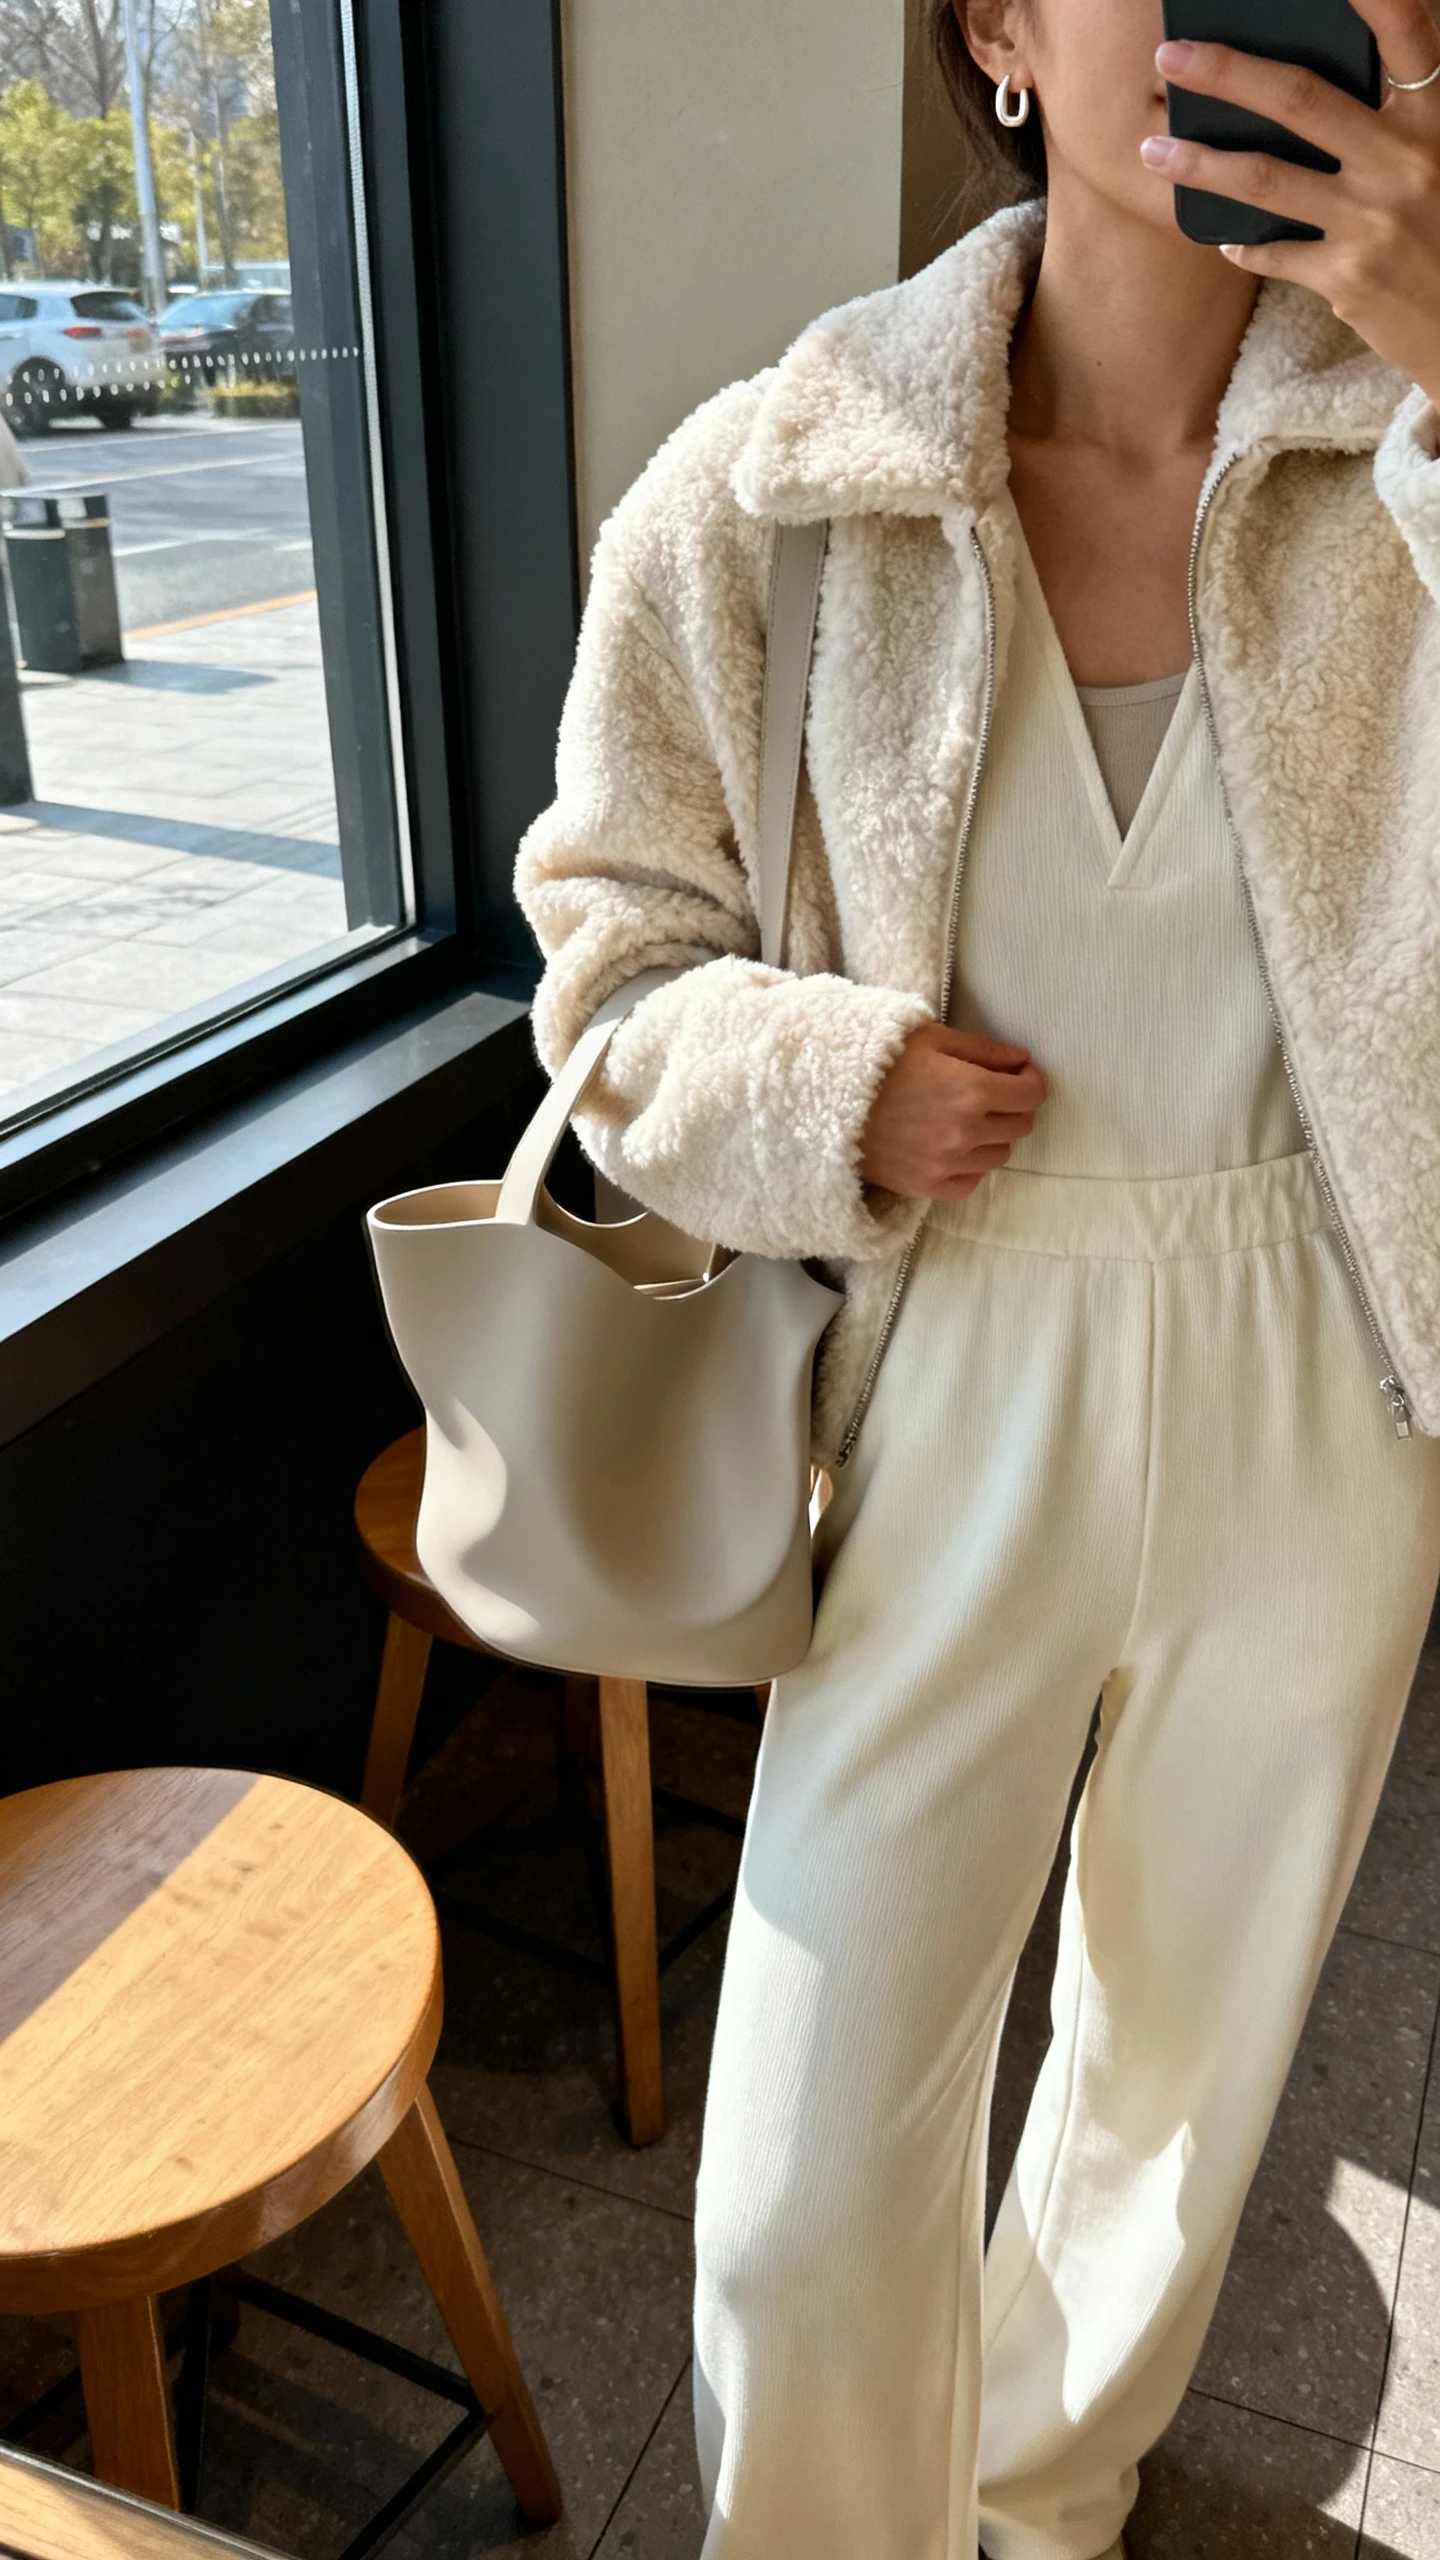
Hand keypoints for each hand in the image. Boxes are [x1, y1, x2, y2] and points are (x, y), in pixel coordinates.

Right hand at [860, 1023, 1046, 1202]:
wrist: (828, 1100)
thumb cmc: (880, 1061)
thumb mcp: (933, 1038)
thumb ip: (984, 1049)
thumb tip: (1021, 1060)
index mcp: (972, 1090)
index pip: (1030, 1095)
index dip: (1030, 1081)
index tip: (1019, 1075)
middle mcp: (966, 1131)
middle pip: (1020, 1126)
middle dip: (1015, 1107)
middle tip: (994, 1095)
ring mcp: (947, 1163)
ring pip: (999, 1155)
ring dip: (993, 1137)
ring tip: (968, 1120)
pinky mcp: (927, 1186)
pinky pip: (972, 1182)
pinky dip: (971, 1166)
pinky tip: (953, 1147)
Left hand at [1141, 0, 1439, 408]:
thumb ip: (1395, 125)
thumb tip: (1306, 97)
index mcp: (1436, 120)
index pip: (1404, 33)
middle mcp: (1405, 160)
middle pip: (1300, 98)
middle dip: (1226, 72)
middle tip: (1169, 58)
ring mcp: (1373, 221)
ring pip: (1265, 179)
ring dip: (1199, 162)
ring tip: (1152, 150)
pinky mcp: (1349, 279)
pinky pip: (1276, 254)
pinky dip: (1245, 247)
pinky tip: (1223, 241)